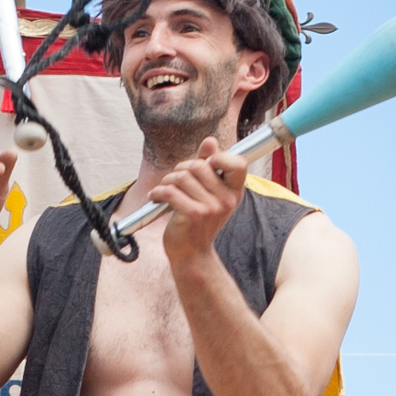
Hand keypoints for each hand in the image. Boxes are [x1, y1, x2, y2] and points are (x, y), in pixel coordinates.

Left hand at [142, 142, 247, 264]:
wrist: (192, 254)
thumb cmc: (199, 222)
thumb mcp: (209, 194)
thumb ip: (209, 166)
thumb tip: (210, 141)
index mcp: (234, 192)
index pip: (239, 163)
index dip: (221, 156)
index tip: (206, 163)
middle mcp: (226, 200)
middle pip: (199, 165)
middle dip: (181, 168)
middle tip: (174, 181)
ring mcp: (211, 208)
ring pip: (182, 176)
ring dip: (167, 181)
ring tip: (165, 190)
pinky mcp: (193, 215)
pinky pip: (170, 190)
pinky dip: (158, 192)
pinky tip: (156, 198)